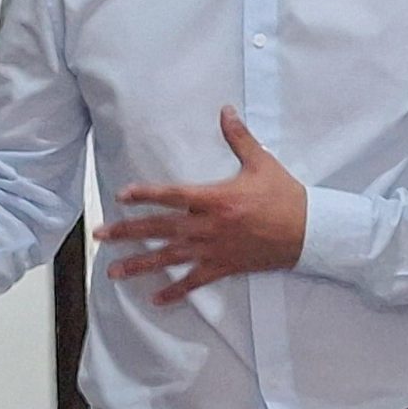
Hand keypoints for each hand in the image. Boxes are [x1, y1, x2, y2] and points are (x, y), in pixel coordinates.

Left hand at [94, 108, 307, 304]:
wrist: (308, 231)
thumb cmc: (284, 196)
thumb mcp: (261, 162)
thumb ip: (238, 138)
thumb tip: (225, 110)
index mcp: (214, 198)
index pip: (172, 195)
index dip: (145, 194)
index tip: (121, 196)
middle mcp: (208, 226)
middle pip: (160, 228)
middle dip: (127, 232)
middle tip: (99, 236)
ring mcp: (214, 249)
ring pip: (169, 258)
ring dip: (140, 264)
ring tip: (113, 271)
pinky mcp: (223, 266)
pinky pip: (194, 281)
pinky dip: (175, 290)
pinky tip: (156, 298)